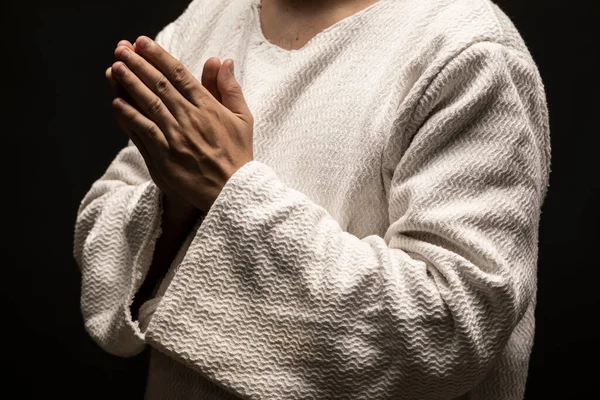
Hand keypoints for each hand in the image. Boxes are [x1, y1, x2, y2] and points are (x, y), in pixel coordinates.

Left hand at [105, 41, 224, 214]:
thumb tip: (222, 61)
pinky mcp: (165, 156)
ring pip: (148, 104)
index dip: (159, 56)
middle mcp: (190, 118)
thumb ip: (230, 88)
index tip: (143, 42)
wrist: (234, 190)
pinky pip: (144, 131)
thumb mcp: (243, 118)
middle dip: (138, 64)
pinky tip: (117, 103)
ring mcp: (176, 137)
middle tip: (121, 49)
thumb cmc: (239, 155)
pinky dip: (130, 116)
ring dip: (130, 84)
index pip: (179, 74)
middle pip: (159, 84)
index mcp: (208, 106)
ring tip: (115, 68)